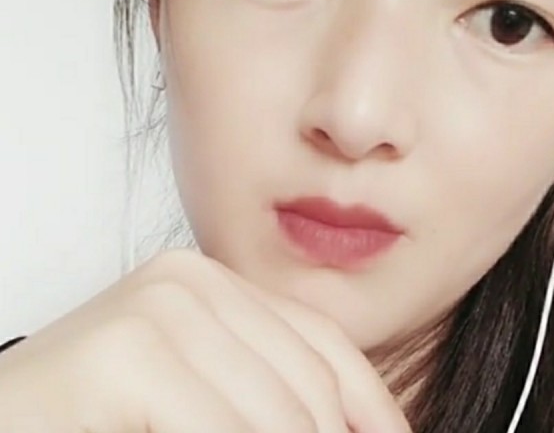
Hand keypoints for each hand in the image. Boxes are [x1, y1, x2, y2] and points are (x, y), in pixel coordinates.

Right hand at [0, 249, 410, 432]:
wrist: (3, 421)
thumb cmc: (101, 419)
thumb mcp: (202, 396)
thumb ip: (264, 396)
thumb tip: (353, 425)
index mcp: (213, 283)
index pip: (323, 342)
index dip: (373, 403)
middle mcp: (189, 280)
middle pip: (308, 381)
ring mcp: (157, 308)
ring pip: (277, 414)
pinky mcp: (123, 353)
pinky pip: (220, 429)